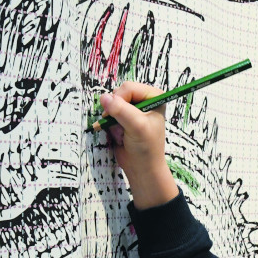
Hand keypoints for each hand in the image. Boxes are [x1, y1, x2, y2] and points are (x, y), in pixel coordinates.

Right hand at [100, 82, 178, 208]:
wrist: (142, 169)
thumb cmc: (146, 148)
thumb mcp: (137, 127)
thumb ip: (121, 110)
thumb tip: (104, 98)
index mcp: (153, 97)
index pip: (129, 87)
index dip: (120, 99)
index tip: (118, 115)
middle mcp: (143, 101)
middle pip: (119, 93)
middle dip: (115, 109)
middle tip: (119, 124)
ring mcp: (132, 110)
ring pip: (112, 103)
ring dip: (111, 117)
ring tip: (120, 131)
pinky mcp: (122, 119)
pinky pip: (108, 114)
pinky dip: (107, 123)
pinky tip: (115, 134)